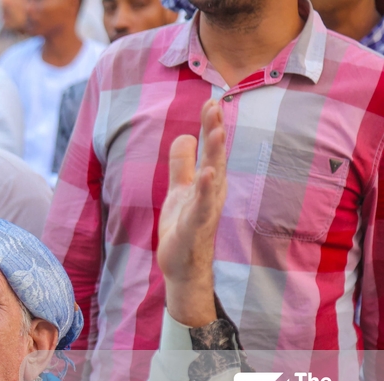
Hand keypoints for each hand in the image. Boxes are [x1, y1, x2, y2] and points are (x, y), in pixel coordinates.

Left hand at [157, 99, 226, 326]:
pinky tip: (206, 173)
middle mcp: (211, 193)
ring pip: (212, 177)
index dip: (210, 126)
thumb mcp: (179, 190)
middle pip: (215, 157)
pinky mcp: (195, 227)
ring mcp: (205, 209)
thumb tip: (184, 136)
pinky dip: (204, 190)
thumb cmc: (183, 227)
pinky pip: (201, 206)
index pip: (211, 149)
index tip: (212, 101)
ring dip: (215, 154)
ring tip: (215, 131)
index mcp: (208, 182)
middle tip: (216, 105)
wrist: (181, 265)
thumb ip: (181, 165)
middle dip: (215, 131)